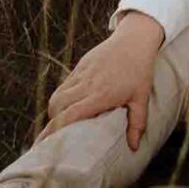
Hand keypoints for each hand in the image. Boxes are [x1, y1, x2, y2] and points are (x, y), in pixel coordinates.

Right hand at [40, 10, 164, 149]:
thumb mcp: (142, 98)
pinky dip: (60, 98)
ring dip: (54, 111)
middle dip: (51, 124)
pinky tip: (65, 107)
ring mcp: (81, 74)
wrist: (135, 39)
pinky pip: (63, 85)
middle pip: (57, 106)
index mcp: (101, 95)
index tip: (46, 144)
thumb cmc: (140, 70)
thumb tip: (133, 148)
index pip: (71, 114)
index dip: (56, 129)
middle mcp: (87, 84)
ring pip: (57, 95)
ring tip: (57, 125)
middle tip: (51, 139)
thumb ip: (137, 123)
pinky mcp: (80, 66)